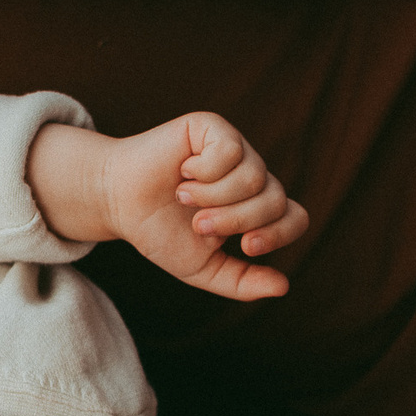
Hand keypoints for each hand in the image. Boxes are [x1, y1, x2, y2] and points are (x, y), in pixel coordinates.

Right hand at [28, 113, 307, 300]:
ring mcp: (236, 149)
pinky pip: (230, 152)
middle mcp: (252, 175)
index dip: (278, 234)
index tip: (246, 246)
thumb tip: (284, 287)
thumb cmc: (159, 232)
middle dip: (234, 220)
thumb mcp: (202, 268)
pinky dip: (203, 171)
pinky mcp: (214, 128)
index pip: (295, 218)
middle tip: (199, 223)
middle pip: (275, 199)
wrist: (119, 204)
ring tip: (185, 197)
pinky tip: (184, 171)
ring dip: (213, 197)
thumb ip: (242, 281)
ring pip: (253, 178)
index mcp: (256, 208)